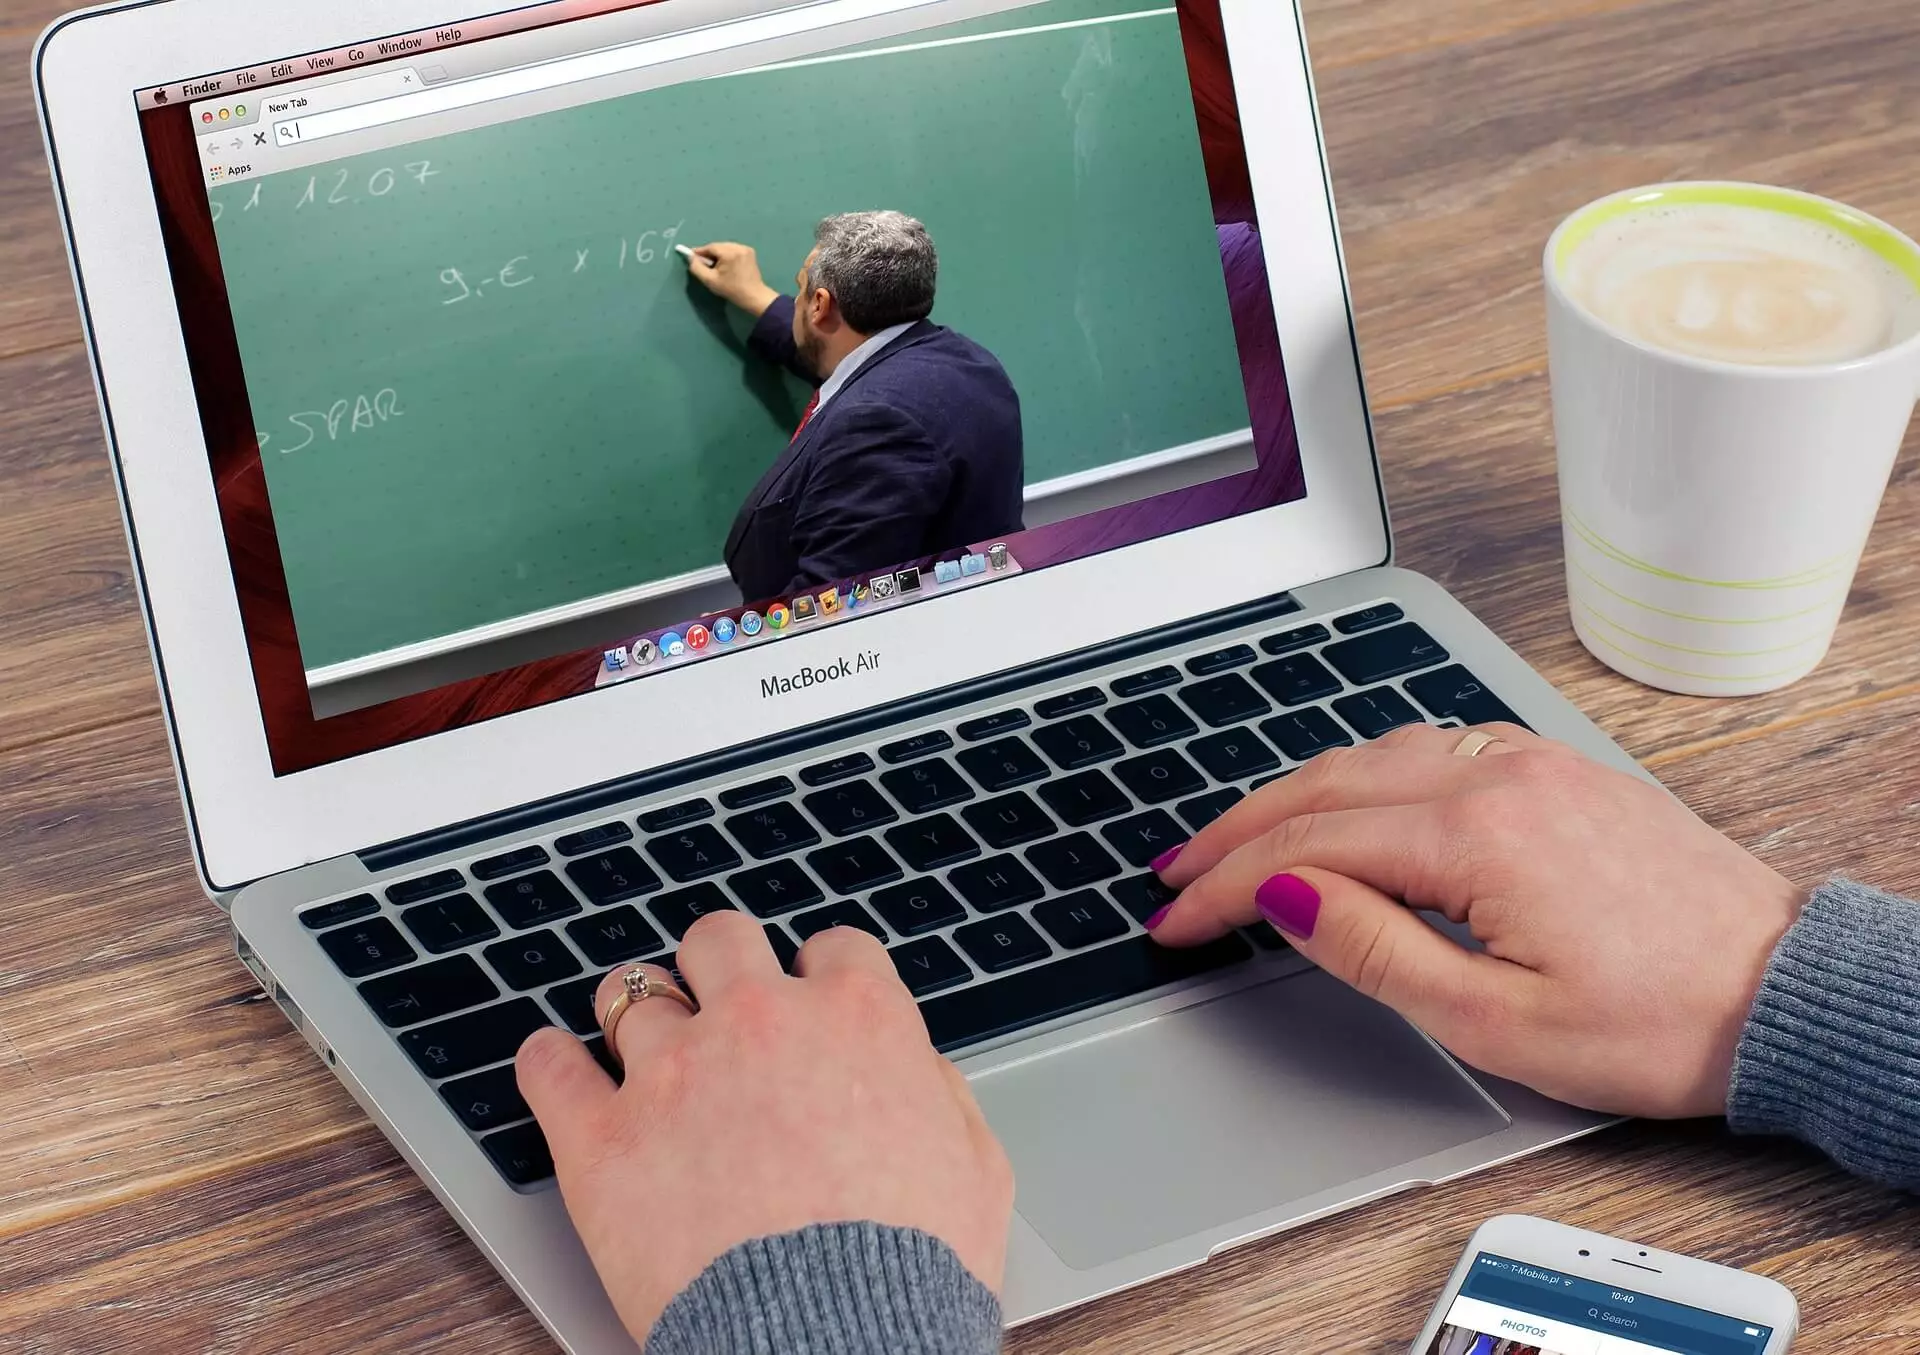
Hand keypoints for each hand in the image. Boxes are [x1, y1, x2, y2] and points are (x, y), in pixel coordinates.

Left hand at [515, 912, 1012, 1343]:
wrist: (835, 1342)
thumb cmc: (912, 1272)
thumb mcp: (975, 1171)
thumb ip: (942, 1097)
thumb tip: (920, 1072)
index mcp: (857, 1020)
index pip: (833, 949)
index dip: (819, 975)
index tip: (808, 998)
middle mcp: (761, 1022)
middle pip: (721, 940)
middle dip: (721, 964)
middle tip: (717, 998)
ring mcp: (675, 1073)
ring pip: (628, 993)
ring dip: (634, 1012)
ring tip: (632, 1038)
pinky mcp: (604, 1139)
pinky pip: (549, 1069)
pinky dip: (548, 1062)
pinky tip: (553, 1065)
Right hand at [683, 241, 780, 315]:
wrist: (753, 296)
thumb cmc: (731, 290)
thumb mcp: (710, 281)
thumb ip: (697, 268)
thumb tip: (690, 257)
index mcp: (730, 253)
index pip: (710, 247)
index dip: (699, 251)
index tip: (691, 256)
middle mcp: (738, 247)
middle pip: (718, 246)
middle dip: (709, 254)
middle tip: (703, 264)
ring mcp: (746, 248)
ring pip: (725, 247)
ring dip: (718, 254)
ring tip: (715, 266)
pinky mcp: (750, 252)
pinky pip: (733, 250)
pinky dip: (727, 255)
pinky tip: (726, 265)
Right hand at [1148, 723, 1802, 1118]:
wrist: (1781, 990)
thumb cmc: (1658, 1021)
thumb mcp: (1496, 1019)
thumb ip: (1375, 949)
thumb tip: (1282, 896)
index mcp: (1475, 835)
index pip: (1305, 847)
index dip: (1223, 886)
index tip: (1173, 919)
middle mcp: (1496, 776)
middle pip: (1323, 784)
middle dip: (1234, 830)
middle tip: (1174, 873)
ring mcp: (1527, 762)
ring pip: (1369, 756)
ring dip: (1290, 795)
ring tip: (1234, 840)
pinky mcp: (1551, 769)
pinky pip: (1424, 749)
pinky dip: (1355, 774)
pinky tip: (1337, 801)